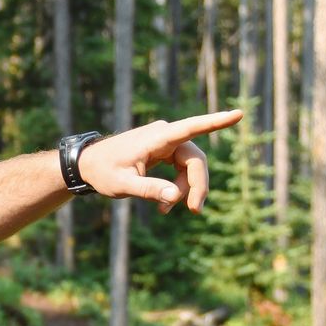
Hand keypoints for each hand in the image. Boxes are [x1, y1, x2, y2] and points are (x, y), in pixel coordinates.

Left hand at [74, 109, 242, 213]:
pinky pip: (181, 169)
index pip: (191, 128)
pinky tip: (165, 205)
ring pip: (190, 167)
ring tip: (165, 211)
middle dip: (197, 185)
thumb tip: (175, 198)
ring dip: (184, 189)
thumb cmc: (102, 172)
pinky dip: (177, 187)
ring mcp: (166, 141)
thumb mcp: (122, 185)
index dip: (215, 122)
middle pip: (195, 160)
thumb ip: (148, 190)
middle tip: (194, 211)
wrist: (88, 164)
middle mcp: (165, 134)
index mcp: (156, 137)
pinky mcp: (164, 150)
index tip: (238, 114)